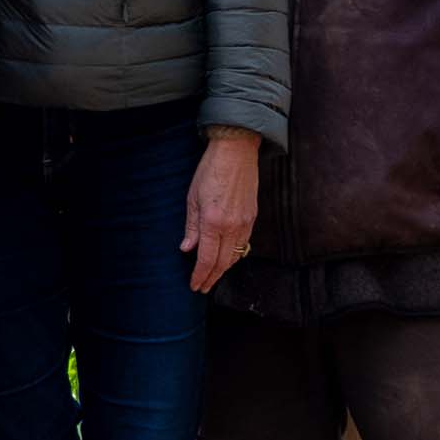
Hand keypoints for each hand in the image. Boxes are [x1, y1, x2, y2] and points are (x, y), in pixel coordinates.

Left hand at [183, 126, 259, 292]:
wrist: (236, 152)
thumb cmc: (210, 171)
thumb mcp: (192, 198)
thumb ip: (191, 227)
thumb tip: (187, 249)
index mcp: (212, 222)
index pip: (206, 259)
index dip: (200, 276)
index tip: (195, 286)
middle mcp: (231, 226)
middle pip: (223, 263)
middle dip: (212, 278)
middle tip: (203, 288)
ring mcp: (245, 223)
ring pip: (235, 256)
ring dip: (223, 270)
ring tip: (213, 277)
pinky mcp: (253, 217)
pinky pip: (244, 244)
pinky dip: (235, 255)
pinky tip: (227, 258)